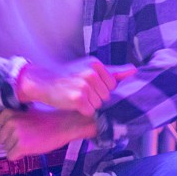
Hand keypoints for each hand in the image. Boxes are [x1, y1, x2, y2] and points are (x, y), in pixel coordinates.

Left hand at [0, 107, 95, 159]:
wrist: (65, 125)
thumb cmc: (47, 120)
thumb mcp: (26, 113)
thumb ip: (11, 119)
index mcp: (9, 113)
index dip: (5, 132)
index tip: (15, 132)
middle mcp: (10, 122)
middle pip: (0, 139)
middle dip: (11, 141)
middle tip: (28, 136)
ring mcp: (15, 135)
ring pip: (6, 148)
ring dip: (16, 148)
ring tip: (32, 141)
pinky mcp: (21, 146)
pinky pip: (11, 157)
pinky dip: (19, 156)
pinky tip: (31, 148)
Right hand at [17, 58, 132, 115]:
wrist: (42, 81)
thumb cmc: (68, 76)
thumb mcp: (89, 68)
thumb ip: (113, 71)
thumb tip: (135, 70)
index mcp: (96, 64)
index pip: (112, 86)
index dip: (102, 90)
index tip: (90, 87)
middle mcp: (91, 73)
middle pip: (107, 96)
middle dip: (97, 98)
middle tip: (81, 93)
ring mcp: (84, 86)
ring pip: (99, 105)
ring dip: (90, 105)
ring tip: (76, 97)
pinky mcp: (78, 98)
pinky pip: (90, 111)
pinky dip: (83, 111)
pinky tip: (73, 104)